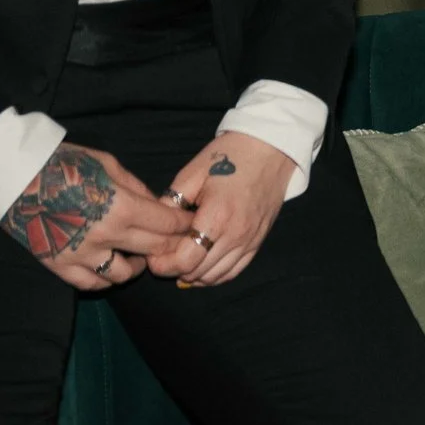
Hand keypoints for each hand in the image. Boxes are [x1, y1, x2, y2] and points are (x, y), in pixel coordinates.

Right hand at [0, 143, 191, 291]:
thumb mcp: (109, 165)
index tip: (191, 226)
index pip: (166, 225)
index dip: (184, 226)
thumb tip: (157, 204)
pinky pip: (90, 284)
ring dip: (137, 266)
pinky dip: (105, 279)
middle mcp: (106, 236)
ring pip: (123, 275)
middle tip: (178, 244)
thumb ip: (137, 188)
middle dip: (172, 247)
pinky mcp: (59, 266)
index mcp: (121, 208)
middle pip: (153, 251)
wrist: (15, 179)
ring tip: (139, 255)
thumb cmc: (65, 164)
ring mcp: (81, 255)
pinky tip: (111, 267)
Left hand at [146, 132, 294, 287]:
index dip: (162, 264)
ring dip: (194, 274)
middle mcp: (236, 235)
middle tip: (164, 254)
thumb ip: (171, 203)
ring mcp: (250, 240)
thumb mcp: (192, 174)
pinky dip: (215, 275)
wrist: (271, 147)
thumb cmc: (230, 156)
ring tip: (182, 258)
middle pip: (198, 273)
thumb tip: (155, 227)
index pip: (185, 261)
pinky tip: (202, 265)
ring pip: (215, 277)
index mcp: (217, 217)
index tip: (152, 254)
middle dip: (174, 269)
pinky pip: (234, 271)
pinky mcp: (258, 241)